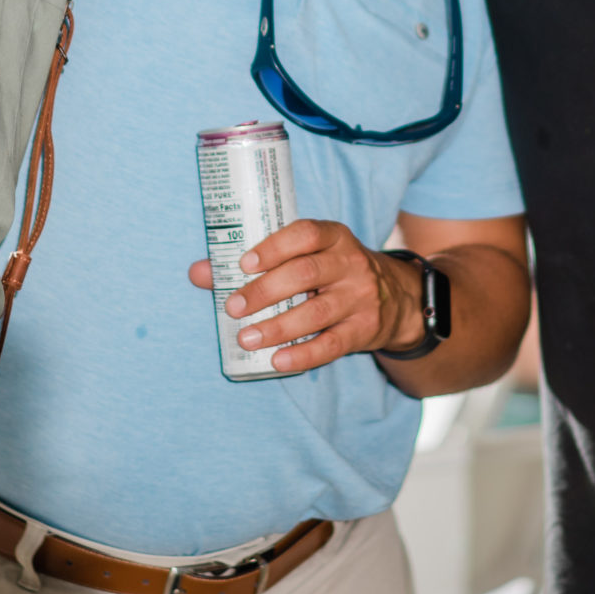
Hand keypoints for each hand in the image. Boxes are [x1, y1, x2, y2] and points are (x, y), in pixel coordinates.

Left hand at [183, 219, 425, 374]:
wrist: (395, 299)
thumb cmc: (332, 273)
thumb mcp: (306, 257)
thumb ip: (254, 263)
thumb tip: (199, 272)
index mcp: (334, 237)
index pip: (306, 233)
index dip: (274, 247)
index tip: (243, 264)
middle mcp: (350, 263)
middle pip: (307, 273)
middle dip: (265, 290)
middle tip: (233, 307)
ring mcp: (361, 297)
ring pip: (317, 311)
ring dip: (278, 327)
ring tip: (246, 338)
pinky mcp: (364, 329)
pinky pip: (332, 344)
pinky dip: (303, 354)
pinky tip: (278, 360)